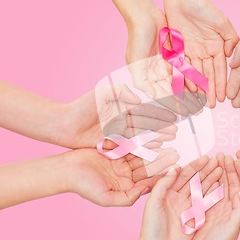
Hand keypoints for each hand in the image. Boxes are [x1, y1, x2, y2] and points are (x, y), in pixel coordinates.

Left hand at [55, 85, 177, 148]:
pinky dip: (144, 146)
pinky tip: (154, 148)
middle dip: (162, 127)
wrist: (64, 124)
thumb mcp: (101, 93)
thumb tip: (139, 100)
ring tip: (169, 140)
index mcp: (123, 106)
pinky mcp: (113, 143)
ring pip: (142, 134)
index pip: (145, 110)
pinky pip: (132, 145)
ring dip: (156, 137)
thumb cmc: (81, 107)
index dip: (159, 113)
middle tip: (175, 131)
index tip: (173, 116)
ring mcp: (119, 131)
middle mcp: (123, 118)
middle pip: (147, 123)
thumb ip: (121, 92)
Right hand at [66, 147, 179, 206]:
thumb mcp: (106, 198)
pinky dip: (141, 140)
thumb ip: (127, 198)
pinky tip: (152, 134)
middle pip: (147, 167)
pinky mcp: (115, 149)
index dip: (160, 175)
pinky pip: (131, 143)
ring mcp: (120, 162)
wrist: (64, 170)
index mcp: (126, 188)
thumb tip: (146, 192)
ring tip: (168, 142)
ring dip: (153, 148)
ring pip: (141, 154)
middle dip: (161, 161)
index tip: (173, 169)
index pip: (147, 181)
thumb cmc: (83, 186)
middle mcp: (125, 175)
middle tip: (176, 154)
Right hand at [125, 9, 204, 116]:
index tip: (184, 115)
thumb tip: (150, 96)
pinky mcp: (176, 54)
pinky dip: (194, 77)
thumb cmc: (136, 38)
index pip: (163, 95)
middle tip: (198, 111)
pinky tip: (204, 84)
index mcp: (148, 78)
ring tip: (203, 101)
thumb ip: (141, 80)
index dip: (174, 105)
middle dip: (186, 102)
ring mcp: (168, 64)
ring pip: (183, 81)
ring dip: (192, 92)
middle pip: (175, 91)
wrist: (144, 15)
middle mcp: (159, 73)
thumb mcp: (135, 61)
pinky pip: (187, 68)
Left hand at [136, 156, 223, 239]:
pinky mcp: (194, 218)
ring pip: (202, 190)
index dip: (195, 166)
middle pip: (195, 180)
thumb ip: (163, 184)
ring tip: (222, 170)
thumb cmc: (150, 228)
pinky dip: (213, 195)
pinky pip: (205, 204)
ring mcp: (187, 208)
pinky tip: (221, 186)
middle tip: (218, 161)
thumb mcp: (153, 203)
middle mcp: (178, 198)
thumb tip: (175, 168)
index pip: (183, 175)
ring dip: (211, 180)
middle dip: (206, 170)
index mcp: (167, 192)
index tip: (206, 157)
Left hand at [164, 0, 238, 107]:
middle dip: (208, 91)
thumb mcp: (222, 22)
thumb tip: (232, 56)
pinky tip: (182, 89)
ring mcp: (190, 52)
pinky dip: (180, 78)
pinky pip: (179, 66)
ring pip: (193, 74)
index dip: (221, 84)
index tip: (223, 98)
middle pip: (206, 75)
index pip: (219, 70)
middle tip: (210, 106)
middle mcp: (204, 52)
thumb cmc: (204, 7)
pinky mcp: (177, 49)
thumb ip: (231, 39)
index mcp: (216, 47)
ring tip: (197, 102)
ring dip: (195, 88)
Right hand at [184, 153, 239, 239]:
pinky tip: (201, 174)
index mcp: (235, 210)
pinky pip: (204, 194)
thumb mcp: (232, 228)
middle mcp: (226, 208)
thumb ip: (237, 210)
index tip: (231, 156)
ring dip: (214, 173)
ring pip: (215, 186)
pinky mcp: (202, 214)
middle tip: (220, 153)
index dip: (234, 170)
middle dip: (224, 168)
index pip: (235, 185)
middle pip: (226, 183)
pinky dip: (203, 183)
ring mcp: (214, 210)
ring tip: (212, 159)